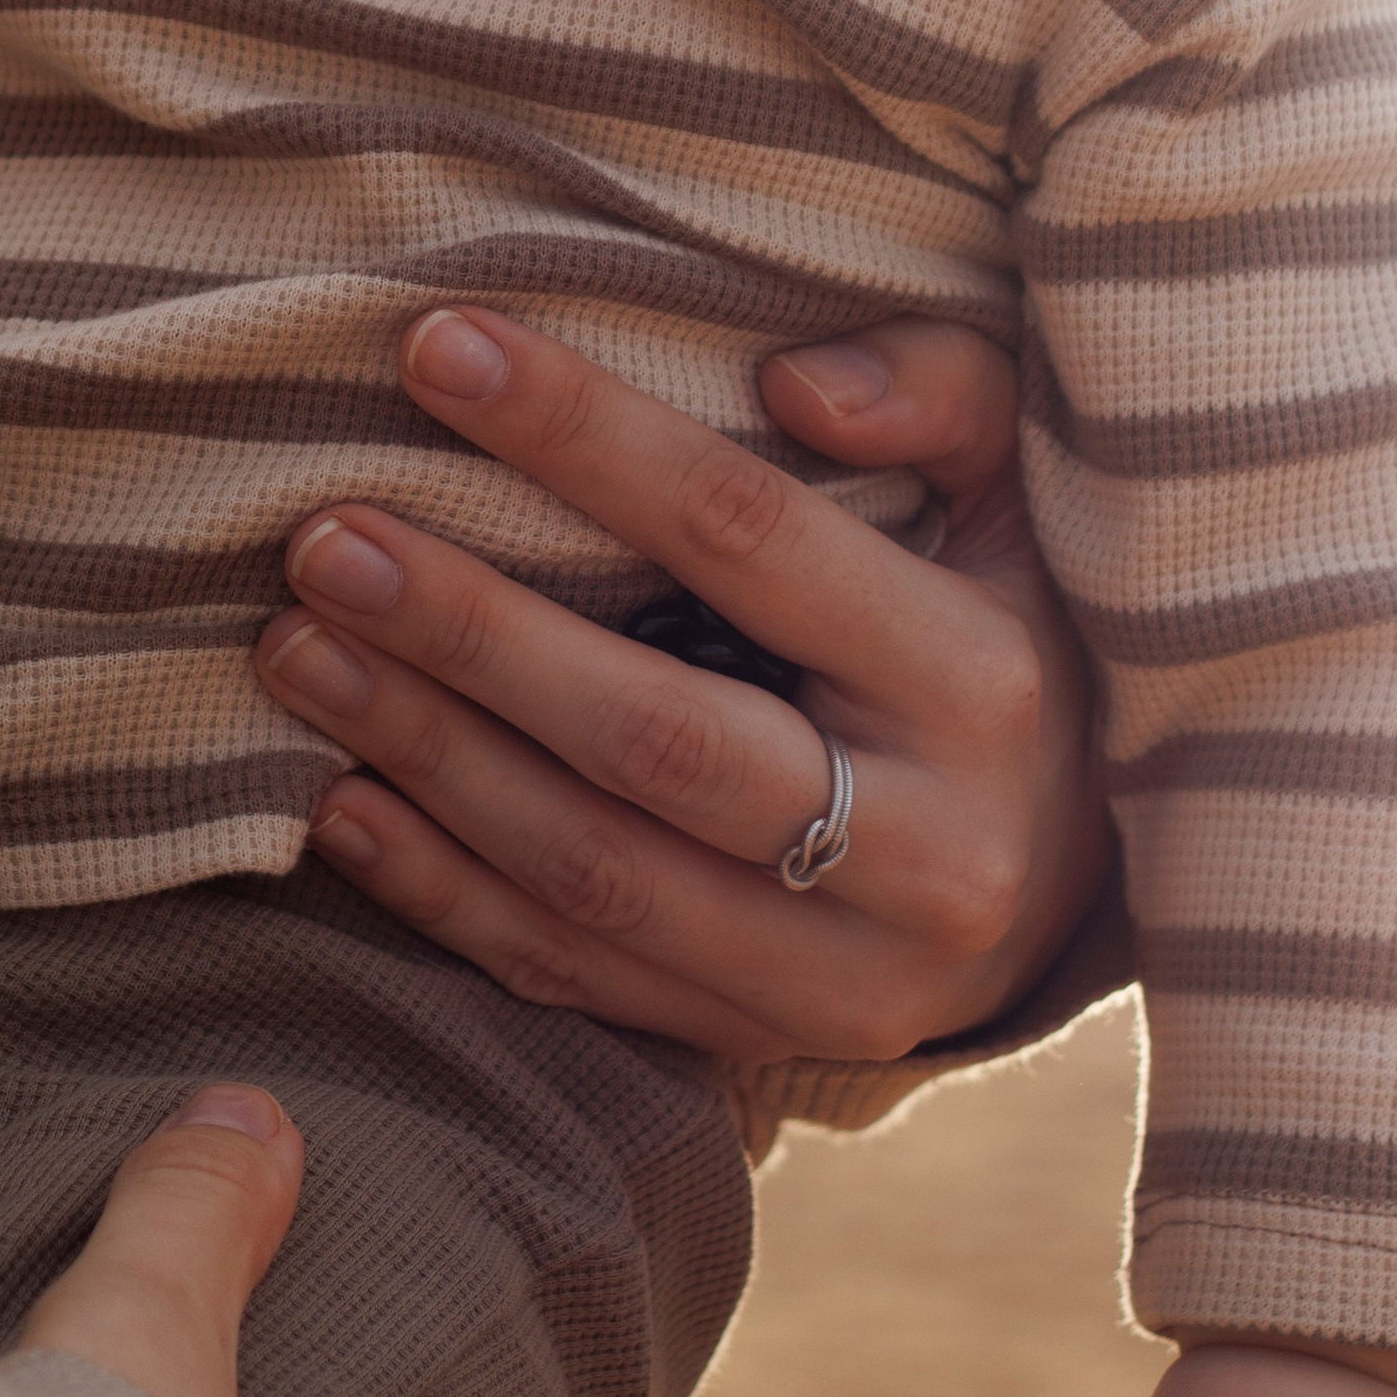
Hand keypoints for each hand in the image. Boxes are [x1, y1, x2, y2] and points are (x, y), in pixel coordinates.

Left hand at [253, 306, 1110, 1063]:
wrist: (1097, 872)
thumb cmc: (1026, 621)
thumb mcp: (1030, 489)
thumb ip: (941, 393)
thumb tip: (794, 381)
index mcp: (982, 683)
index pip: (749, 535)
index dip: (586, 436)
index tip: (438, 347)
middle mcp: (928, 854)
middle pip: (652, 736)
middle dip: (470, 634)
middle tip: (326, 542)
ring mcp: (847, 979)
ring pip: (595, 877)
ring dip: (427, 760)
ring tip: (298, 652)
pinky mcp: (773, 1049)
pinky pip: (578, 982)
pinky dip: (443, 898)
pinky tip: (339, 807)